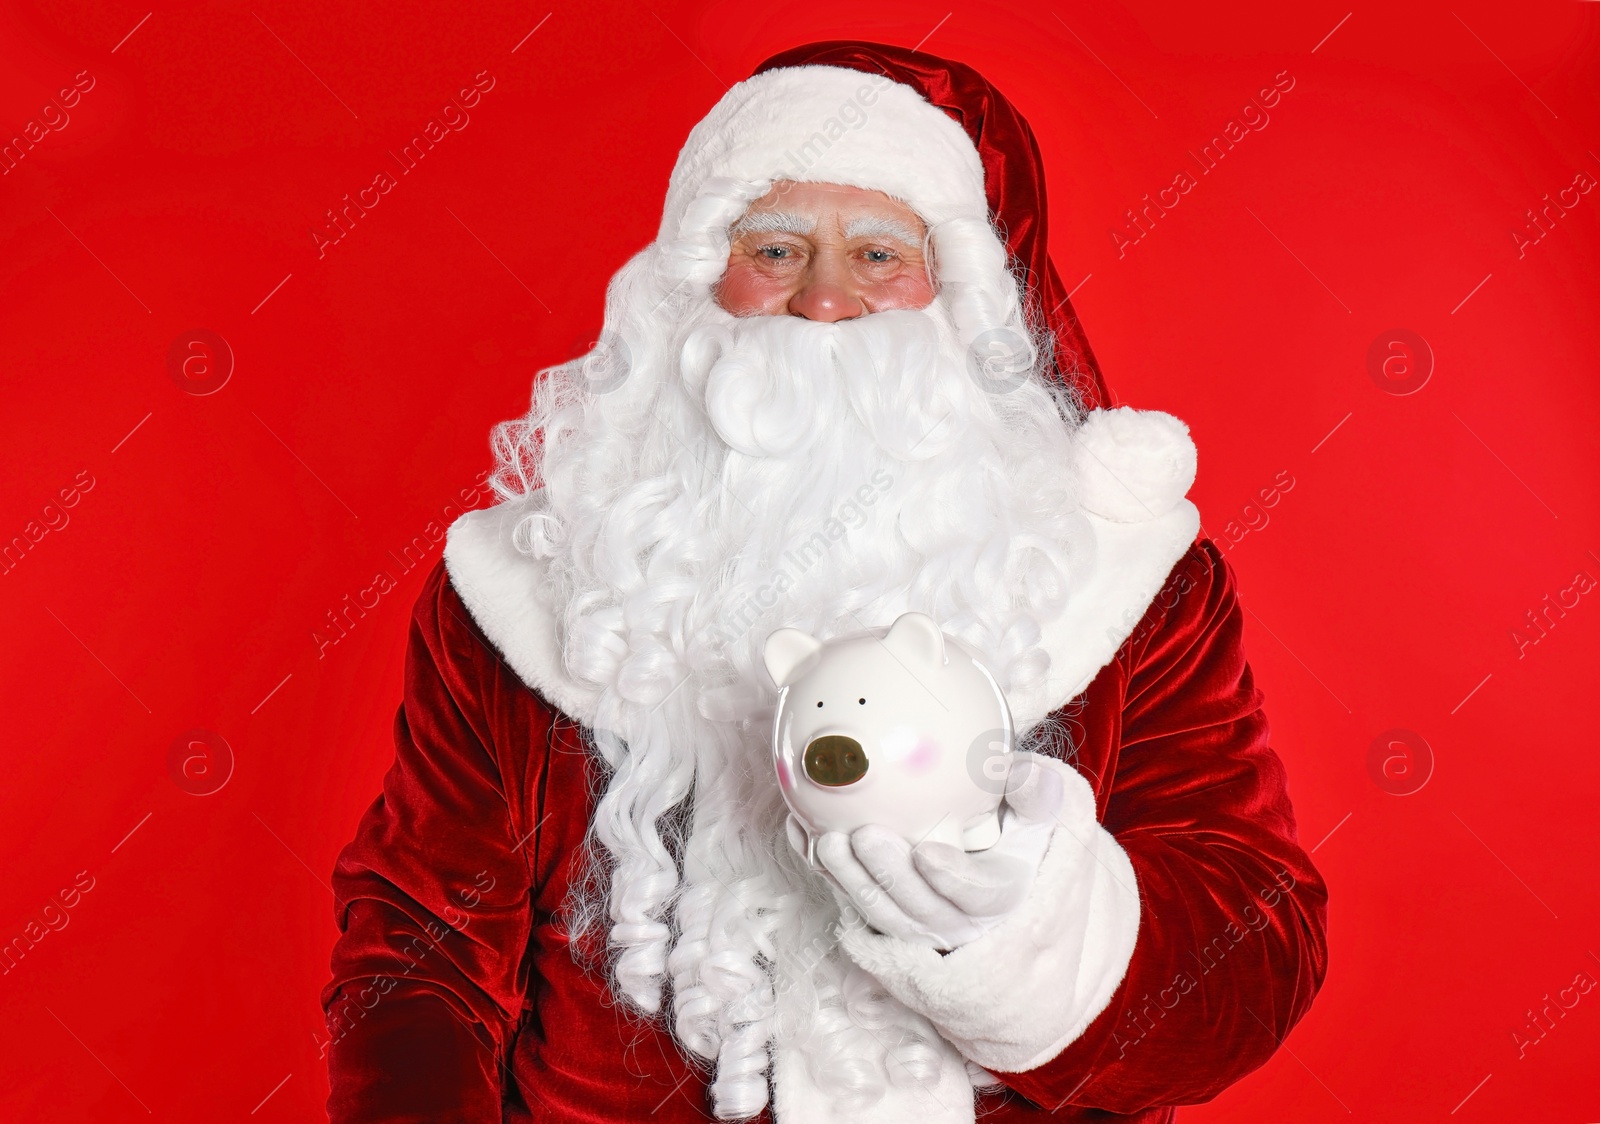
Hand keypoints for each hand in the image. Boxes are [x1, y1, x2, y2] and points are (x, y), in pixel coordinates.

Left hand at [792, 755, 1065, 949]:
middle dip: (887, 875)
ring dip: (848, 879)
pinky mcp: (876, 913)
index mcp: (994, 898)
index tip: (928, 854)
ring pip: (875, 910)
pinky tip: (799, 832)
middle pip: (915, 906)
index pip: (975, 895)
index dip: (951, 879)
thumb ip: (1036, 796)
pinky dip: (819, 869)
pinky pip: (843, 895)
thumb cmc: (1013, 844)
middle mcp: (949, 920)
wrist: (990, 887)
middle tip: (866, 836)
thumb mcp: (1037, 823)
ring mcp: (909, 922)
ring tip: (828, 841)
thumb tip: (1021, 768)